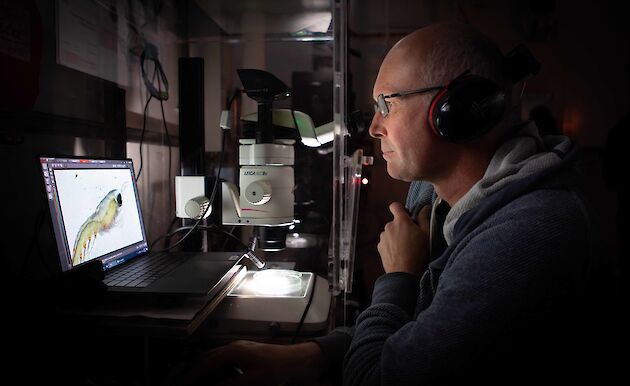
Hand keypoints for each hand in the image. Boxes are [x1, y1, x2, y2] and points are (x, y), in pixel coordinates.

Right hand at [179, 340, 324, 385]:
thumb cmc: (277, 368)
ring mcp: (240, 348)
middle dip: (195, 371)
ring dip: (205, 369)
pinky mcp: (245, 353)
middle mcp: (234, 347)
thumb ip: (231, 385)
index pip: (207, 363)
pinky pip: (224, 359)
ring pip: (215, 358)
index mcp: (234, 351)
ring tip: (197, 381)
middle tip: (186, 382)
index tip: (184, 384)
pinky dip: (215, 368)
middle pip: (208, 358)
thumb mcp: (252, 380)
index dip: (194, 375)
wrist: (296, 359)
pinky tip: (216, 377)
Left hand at [377, 202, 430, 275]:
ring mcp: (383, 237)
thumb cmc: (417, 253)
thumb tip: (425, 207)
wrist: (403, 273)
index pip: (395, 206)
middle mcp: (389, 226)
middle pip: (394, 221)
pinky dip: (391, 245)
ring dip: (396, 236)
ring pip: (390, 232)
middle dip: (401, 226)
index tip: (408, 216)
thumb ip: (424, 218)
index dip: (401, 209)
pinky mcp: (380, 247)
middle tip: (412, 237)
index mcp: (400, 221)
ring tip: (405, 247)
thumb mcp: (426, 234)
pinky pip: (386, 241)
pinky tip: (399, 253)